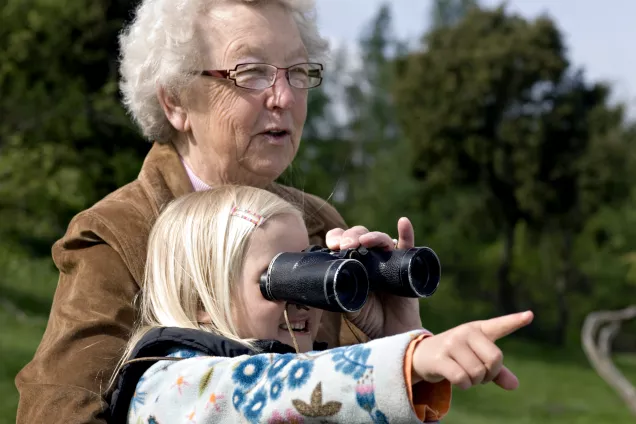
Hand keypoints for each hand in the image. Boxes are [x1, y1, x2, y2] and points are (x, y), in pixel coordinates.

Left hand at [325, 217, 422, 338]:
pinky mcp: (406, 264)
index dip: (336, 238)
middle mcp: (370, 256)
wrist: (391, 332)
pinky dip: (407, 232)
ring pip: (381, 239)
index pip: (342, 241)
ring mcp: (388, 258)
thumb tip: (328, 278)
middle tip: (346, 245)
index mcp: (352, 261)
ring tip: (365, 241)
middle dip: (351, 235)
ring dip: (373, 236)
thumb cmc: (368, 317)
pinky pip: (409, 245)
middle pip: (360, 235)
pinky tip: (403, 222)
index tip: (332, 246)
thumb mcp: (346, 302)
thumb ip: (338, 289)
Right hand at [412, 311, 533, 389]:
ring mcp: (452, 344)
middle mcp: (466, 333)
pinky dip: (464, 386)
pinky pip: (462, 379)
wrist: (422, 356)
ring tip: (465, 376)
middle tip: (480, 375)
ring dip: (474, 382)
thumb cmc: (455, 356)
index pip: (499, 325)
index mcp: (478, 329)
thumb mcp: (476, 359)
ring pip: (478, 372)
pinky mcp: (440, 357)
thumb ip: (497, 371)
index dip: (515, 321)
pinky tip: (457, 381)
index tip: (530, 315)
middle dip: (490, 373)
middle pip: (495, 359)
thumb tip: (514, 385)